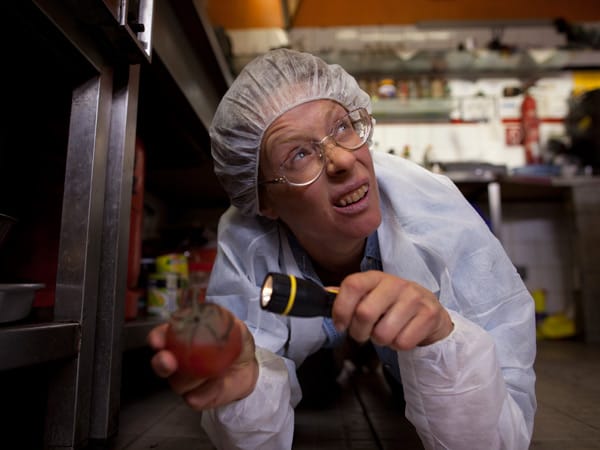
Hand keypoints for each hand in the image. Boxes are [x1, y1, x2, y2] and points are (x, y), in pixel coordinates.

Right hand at [147, 315, 257, 409]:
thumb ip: (226, 321)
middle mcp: (178, 360)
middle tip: (168, 360)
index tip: (157, 340)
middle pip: (162, 364)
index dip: (157, 338)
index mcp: (183, 338)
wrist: (249, 366)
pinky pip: (196, 399)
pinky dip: (207, 392)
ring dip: (192, 378)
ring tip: (214, 371)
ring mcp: (185, 381)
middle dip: (162, 363)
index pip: (162, 336)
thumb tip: (219, 318)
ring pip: (179, 383)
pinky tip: (218, 385)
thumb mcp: (235, 325)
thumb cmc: (235, 342)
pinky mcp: (196, 398)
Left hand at [331, 270, 452, 349]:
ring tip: (386, 332)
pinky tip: (402, 334)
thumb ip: (349, 296)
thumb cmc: (392, 305)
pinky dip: (398, 345)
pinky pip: (403, 342)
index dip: (341, 309)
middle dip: (359, 332)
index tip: (340, 325)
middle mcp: (396, 284)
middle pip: (365, 314)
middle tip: (364, 334)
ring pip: (383, 333)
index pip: (352, 285)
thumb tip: (324, 294)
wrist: (429, 310)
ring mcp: (414, 298)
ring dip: (381, 340)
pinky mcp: (429, 315)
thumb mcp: (370, 295)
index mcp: (376, 277)